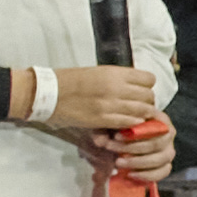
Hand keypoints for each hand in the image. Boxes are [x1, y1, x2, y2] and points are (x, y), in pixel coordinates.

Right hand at [33, 63, 169, 138]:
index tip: (140, 90)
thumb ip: (117, 79)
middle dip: (146, 102)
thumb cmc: (68, 80)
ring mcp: (110, 104)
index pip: (148, 79)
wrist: (47, 93)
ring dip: (141, 115)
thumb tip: (134, 87)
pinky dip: (131, 124)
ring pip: (143, 111)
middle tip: (138, 106)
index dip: (146, 86)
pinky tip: (125, 123)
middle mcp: (115, 87)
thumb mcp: (96, 72)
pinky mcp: (102, 119)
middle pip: (148, 96)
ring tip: (133, 116)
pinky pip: (129, 122)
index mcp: (114, 72)